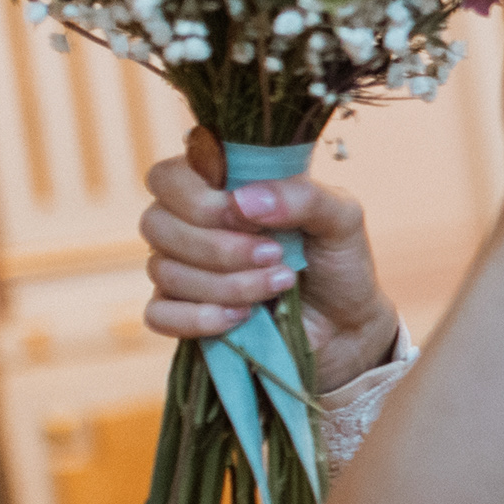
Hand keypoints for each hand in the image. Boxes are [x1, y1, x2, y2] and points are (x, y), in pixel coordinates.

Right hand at [142, 127, 401, 392]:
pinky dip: (198, 318)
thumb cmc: (337, 261)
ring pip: (162, 270)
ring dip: (225, 284)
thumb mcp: (340, 218)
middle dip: (218, 247)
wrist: (347, 325)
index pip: (168, 177)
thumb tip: (243, 201)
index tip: (249, 218)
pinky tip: (241, 318)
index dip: (199, 199)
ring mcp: (181, 270)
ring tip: (279, 285)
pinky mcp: (183, 314)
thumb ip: (302, 197)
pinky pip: (159, 314)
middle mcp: (189, 225)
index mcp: (218, 187)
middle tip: (274, 255)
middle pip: (156, 223)